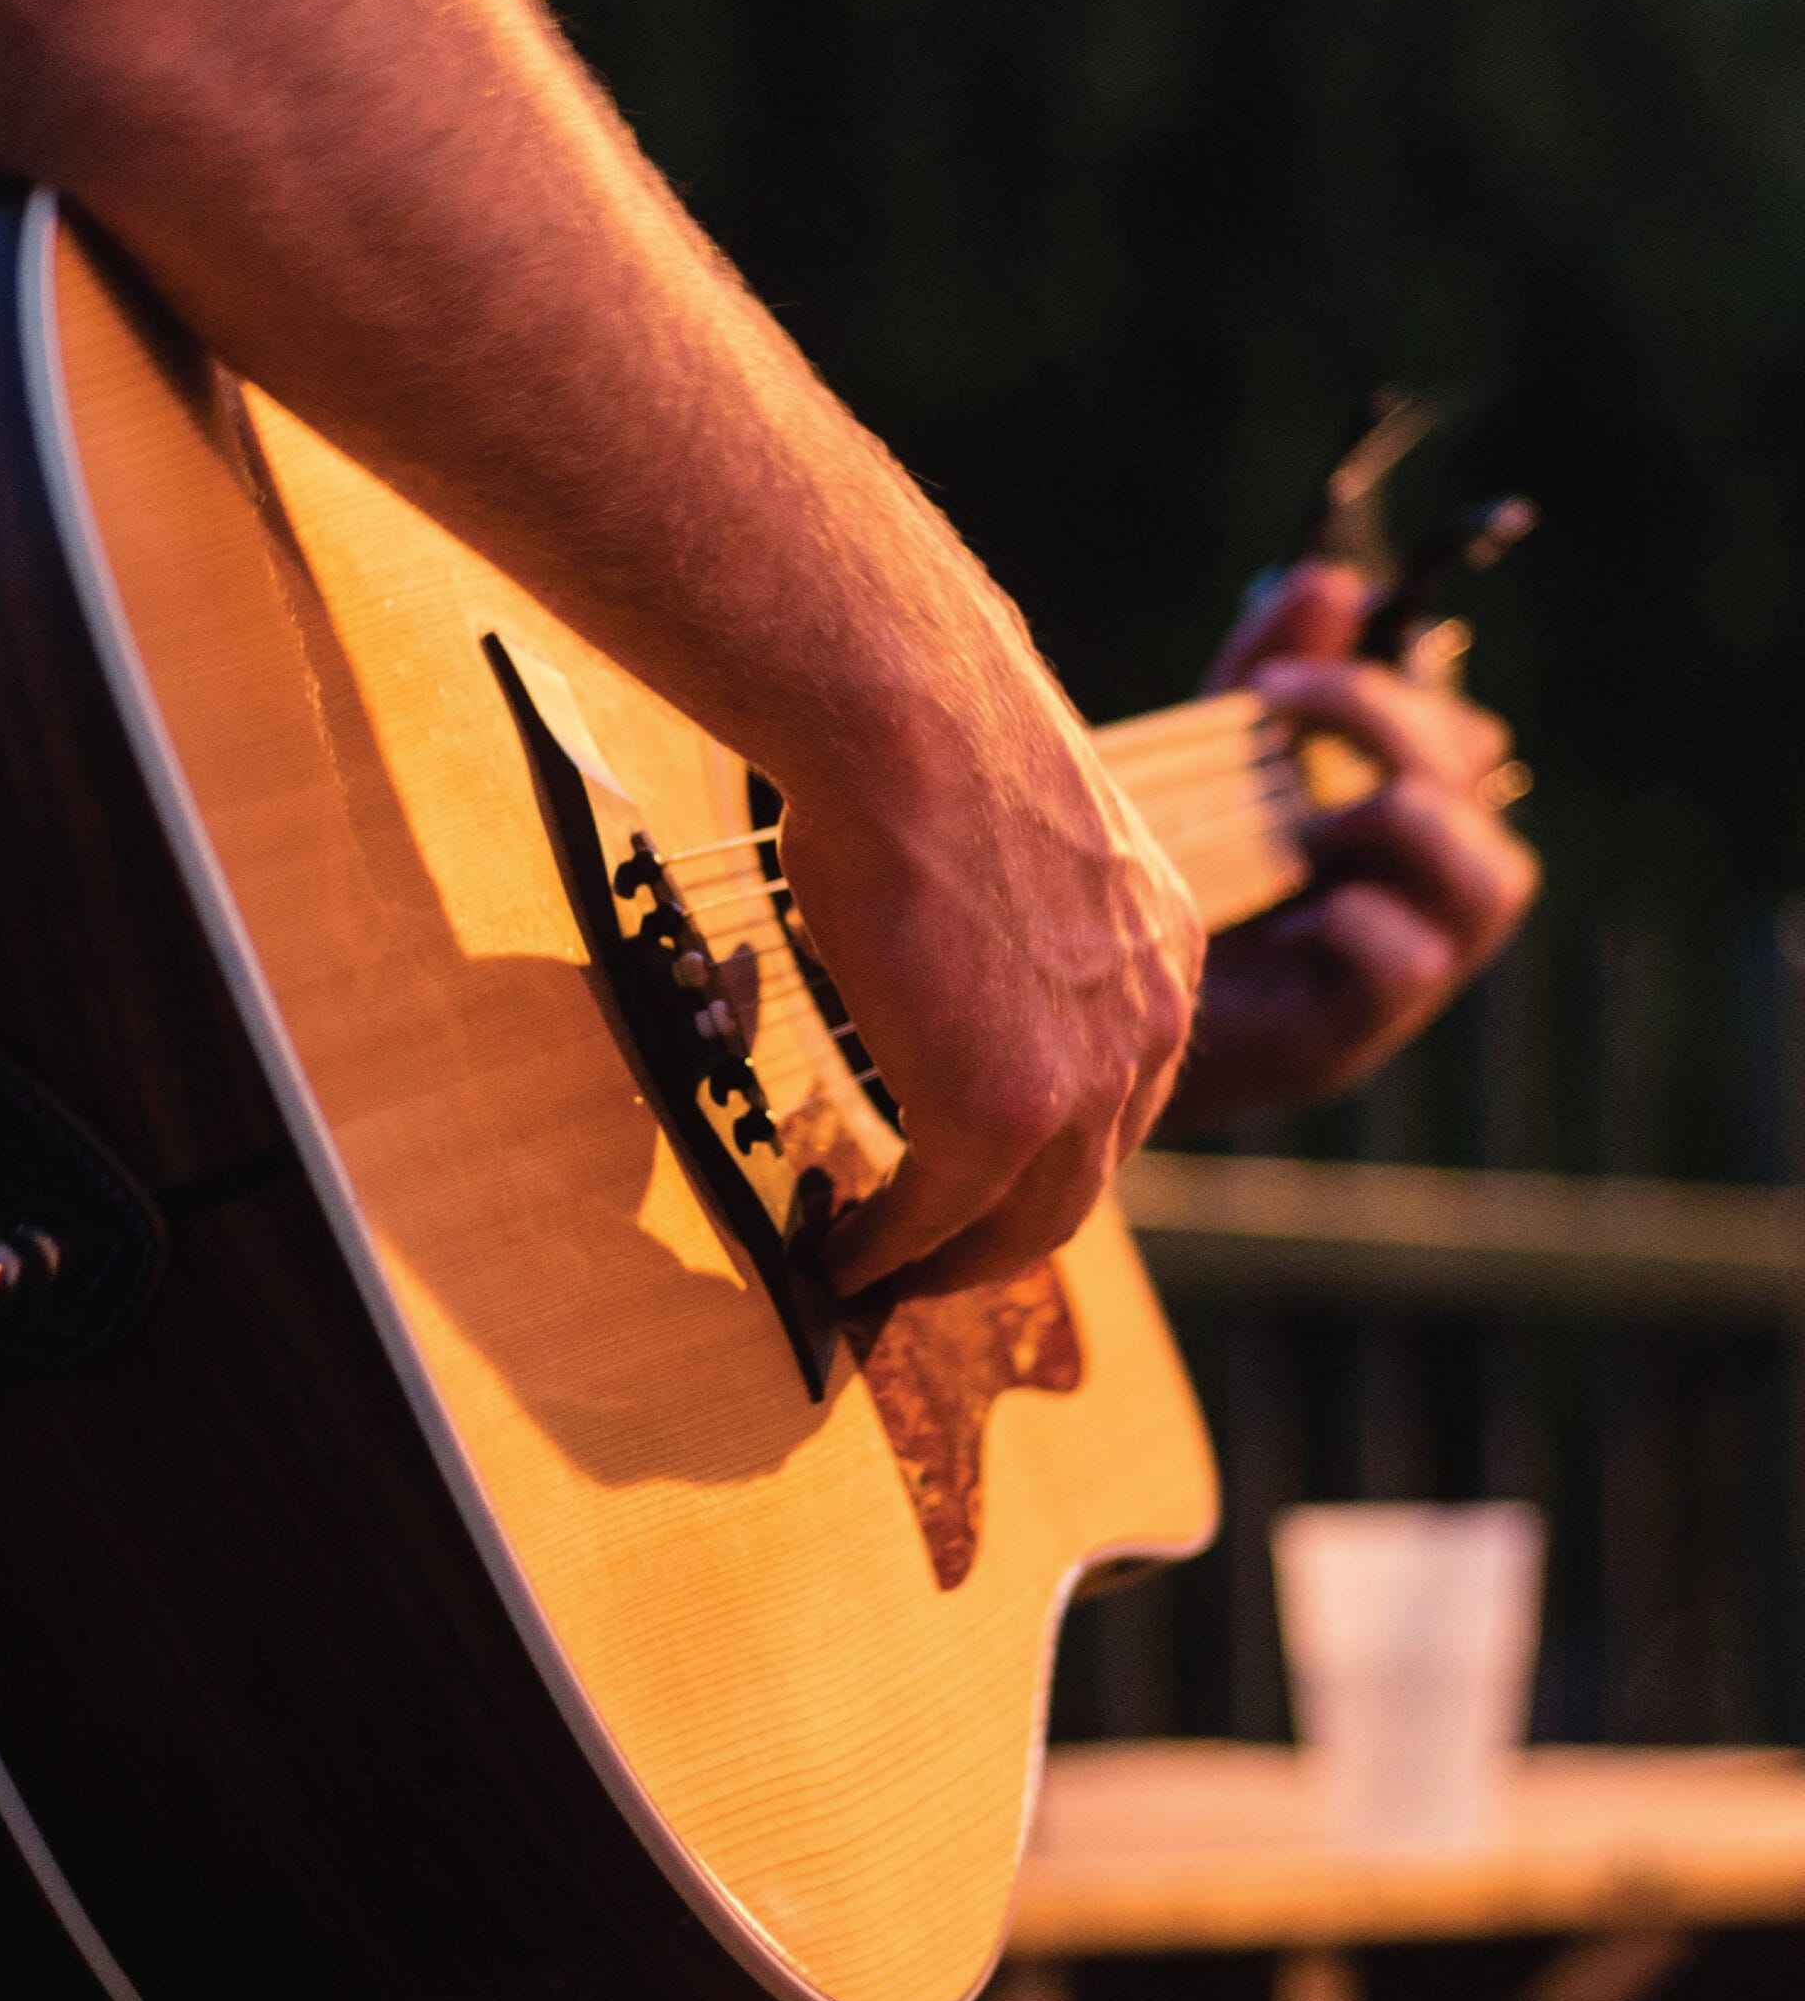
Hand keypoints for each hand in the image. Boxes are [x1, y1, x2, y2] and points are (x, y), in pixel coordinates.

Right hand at [782, 642, 1203, 1297]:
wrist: (910, 719)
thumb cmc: (925, 738)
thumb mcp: (1006, 841)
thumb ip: (1003, 915)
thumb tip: (926, 920)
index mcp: (1160, 954)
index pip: (1115, 1091)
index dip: (1043, 1151)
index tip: (979, 1179)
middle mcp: (1151, 1028)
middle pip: (1083, 1181)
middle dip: (1001, 1237)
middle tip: (927, 1264)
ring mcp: (1085, 1082)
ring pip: (1026, 1222)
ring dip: (946, 1266)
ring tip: (879, 1281)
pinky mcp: (1001, 1118)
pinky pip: (940, 1219)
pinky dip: (886, 1253)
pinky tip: (840, 1258)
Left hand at [1162, 563, 1540, 1129]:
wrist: (1086, 1013)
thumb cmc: (1165, 880)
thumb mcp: (1209, 760)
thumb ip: (1267, 674)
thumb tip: (1331, 579)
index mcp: (1405, 814)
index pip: (1462, 730)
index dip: (1389, 689)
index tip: (1277, 678)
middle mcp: (1431, 885)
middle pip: (1481, 779)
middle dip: (1382, 723)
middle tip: (1275, 703)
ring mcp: (1416, 961)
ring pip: (1491, 877)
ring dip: (1388, 821)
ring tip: (1297, 824)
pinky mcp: (1363, 1027)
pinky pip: (1412, 959)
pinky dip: (1347, 922)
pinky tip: (1282, 919)